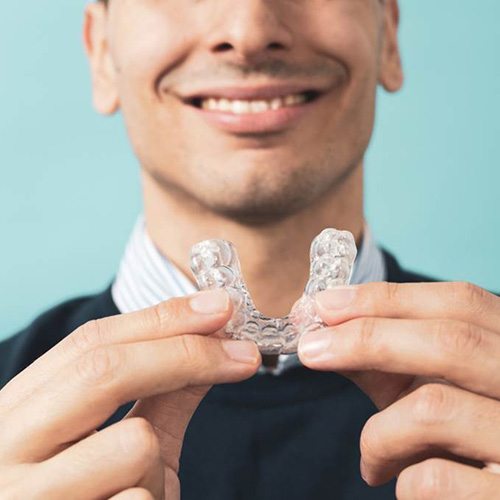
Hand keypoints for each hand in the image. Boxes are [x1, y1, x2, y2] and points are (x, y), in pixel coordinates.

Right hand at [0, 289, 259, 498]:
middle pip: (102, 369)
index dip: (162, 318)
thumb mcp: (122, 446)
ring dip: (155, 463)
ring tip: (134, 488)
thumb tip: (212, 338)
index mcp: (16, 413)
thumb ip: (160, 394)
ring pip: (131, 442)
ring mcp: (20, 499)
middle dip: (186, 354)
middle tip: (245, 353)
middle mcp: (1, 450)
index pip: (90, 342)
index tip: (221, 307)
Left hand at [298, 281, 499, 498]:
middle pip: (450, 340)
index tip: (324, 304)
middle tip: (309, 349)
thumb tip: (321, 331)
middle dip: (365, 339)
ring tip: (371, 457)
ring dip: (379, 433)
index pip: (460, 302)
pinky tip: (399, 484)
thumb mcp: (432, 392)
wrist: (493, 491)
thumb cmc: (465, 441)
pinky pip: (436, 479)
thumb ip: (386, 360)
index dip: (386, 298)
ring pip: (435, 408)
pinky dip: (400, 481)